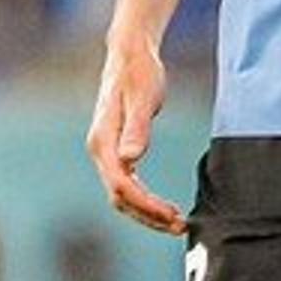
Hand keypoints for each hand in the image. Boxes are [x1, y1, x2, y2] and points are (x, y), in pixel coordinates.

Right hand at [87, 37, 183, 234]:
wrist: (130, 53)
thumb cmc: (139, 72)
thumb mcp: (143, 98)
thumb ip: (137, 129)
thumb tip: (129, 159)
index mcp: (102, 141)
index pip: (121, 186)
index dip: (146, 205)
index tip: (172, 215)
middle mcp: (99, 150)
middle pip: (119, 198)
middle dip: (148, 216)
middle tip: (181, 226)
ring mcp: (105, 152)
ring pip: (122, 196)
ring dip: (146, 213)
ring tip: (176, 222)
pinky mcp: (116, 151)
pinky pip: (126, 185)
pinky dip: (144, 200)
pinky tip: (163, 207)